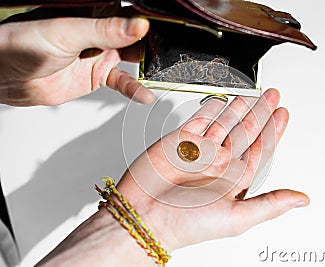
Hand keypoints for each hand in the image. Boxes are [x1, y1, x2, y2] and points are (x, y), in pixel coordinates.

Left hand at [0, 14, 153, 105]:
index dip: (148, 20)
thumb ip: (105, 31)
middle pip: (136, 36)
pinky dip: (134, 89)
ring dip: (148, 66)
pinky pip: (122, 81)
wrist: (6, 77)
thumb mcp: (68, 33)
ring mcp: (101, 53)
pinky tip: (144, 94)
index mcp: (95, 11)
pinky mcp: (98, 75)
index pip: (129, 12)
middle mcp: (101, 31)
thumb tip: (138, 26)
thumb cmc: (24, 43)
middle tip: (168, 53)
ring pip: (133, 58)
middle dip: (153, 44)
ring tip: (161, 72)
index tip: (167, 29)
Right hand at [117, 88, 309, 250]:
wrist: (143, 215)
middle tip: (273, 96)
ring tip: (255, 94)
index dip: (273, 132)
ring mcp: (200, 150)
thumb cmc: (185, 224)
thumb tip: (301, 200)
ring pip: (226, 122)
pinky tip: (225, 100)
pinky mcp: (181, 140)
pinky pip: (201, 119)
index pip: (260, 150)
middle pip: (246, 132)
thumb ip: (271, 204)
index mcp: (233, 180)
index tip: (283, 114)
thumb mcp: (237, 218)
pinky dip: (213, 108)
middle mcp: (218, 164)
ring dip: (240, 108)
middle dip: (261, 113)